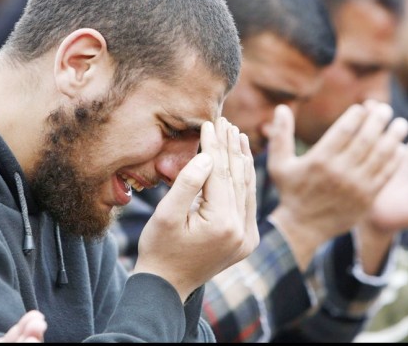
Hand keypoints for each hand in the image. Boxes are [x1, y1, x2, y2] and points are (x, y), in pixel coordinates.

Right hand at [133, 117, 258, 301]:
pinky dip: (244, 180)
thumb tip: (207, 156)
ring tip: (237, 134)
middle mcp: (242, 231)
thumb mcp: (166, 215)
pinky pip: (248, 202)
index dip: (214, 146)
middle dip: (229, 148)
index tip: (210, 122)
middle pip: (236, 178)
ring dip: (241, 160)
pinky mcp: (248, 239)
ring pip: (246, 188)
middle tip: (225, 121)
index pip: (220, 174)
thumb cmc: (159, 248)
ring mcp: (248, 237)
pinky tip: (242, 161)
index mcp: (223, 224)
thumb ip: (187, 183)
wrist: (167, 285)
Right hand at [267, 100, 407, 269]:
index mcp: (319, 160)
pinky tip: (399, 147)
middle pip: (366, 138)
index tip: (362, 107)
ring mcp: (356, 186)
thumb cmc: (291, 191)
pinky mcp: (367, 198)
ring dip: (393, 136)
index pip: (345, 129)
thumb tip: (281, 108)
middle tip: (385, 109)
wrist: (303, 228)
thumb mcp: (279, 164)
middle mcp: (339, 171)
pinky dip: (395, 159)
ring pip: (381, 155)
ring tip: (400, 124)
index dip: (357, 115)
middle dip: (378, 120)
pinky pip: (386, 174)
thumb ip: (280, 135)